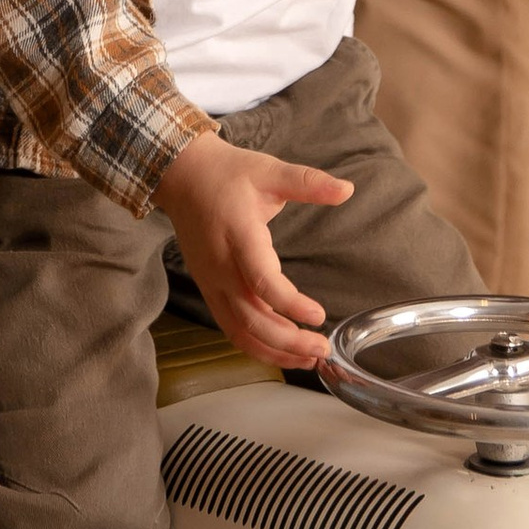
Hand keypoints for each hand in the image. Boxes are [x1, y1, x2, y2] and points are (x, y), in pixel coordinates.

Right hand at [156, 135, 353, 367]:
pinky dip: (255, 345)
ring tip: (308, 358)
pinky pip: (229, 327)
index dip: (290, 304)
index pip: (262, 281)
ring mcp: (211, 282)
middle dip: (288, 341)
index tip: (318, 315)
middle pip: (250, 318)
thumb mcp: (269, 170)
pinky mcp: (208, 288)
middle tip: (322, 347)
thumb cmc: (227, 174)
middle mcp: (220, 266)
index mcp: (238, 236)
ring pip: (238, 331)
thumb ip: (308, 183)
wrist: (181, 176)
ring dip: (273, 351)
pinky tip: (281, 350)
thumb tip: (347, 190)